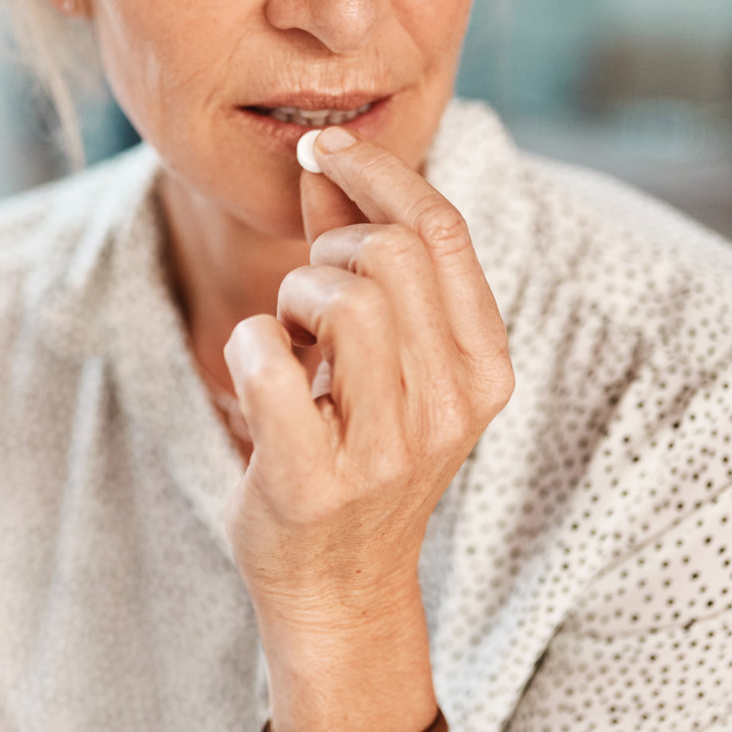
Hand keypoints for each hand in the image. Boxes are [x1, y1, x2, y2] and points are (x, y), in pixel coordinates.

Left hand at [224, 127, 513, 731]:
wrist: (338, 582)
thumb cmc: (357, 448)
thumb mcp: (386, 354)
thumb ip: (358, 255)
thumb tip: (323, 161)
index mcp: (483, 365)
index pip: (443, 230)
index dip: (377, 171)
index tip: (322, 148)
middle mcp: (450, 406)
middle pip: (391, 256)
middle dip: (328, 248)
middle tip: (307, 292)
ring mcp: (387, 451)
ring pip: (343, 303)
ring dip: (294, 298)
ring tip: (292, 336)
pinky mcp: (314, 483)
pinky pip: (269, 368)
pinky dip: (248, 345)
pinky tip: (259, 367)